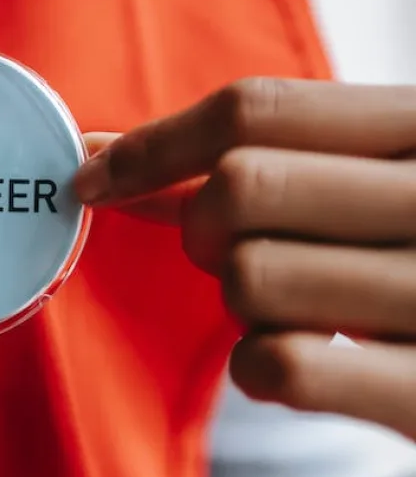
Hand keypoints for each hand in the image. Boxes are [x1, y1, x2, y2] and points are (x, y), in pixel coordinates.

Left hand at [74, 78, 415, 439]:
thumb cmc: (407, 243)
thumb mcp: (362, 180)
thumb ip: (255, 159)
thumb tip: (102, 154)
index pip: (254, 109)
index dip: (153, 143)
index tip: (92, 175)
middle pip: (239, 187)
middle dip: (200, 226)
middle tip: (226, 250)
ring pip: (249, 275)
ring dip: (238, 298)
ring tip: (287, 305)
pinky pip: (280, 365)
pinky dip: (256, 366)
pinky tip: (290, 359)